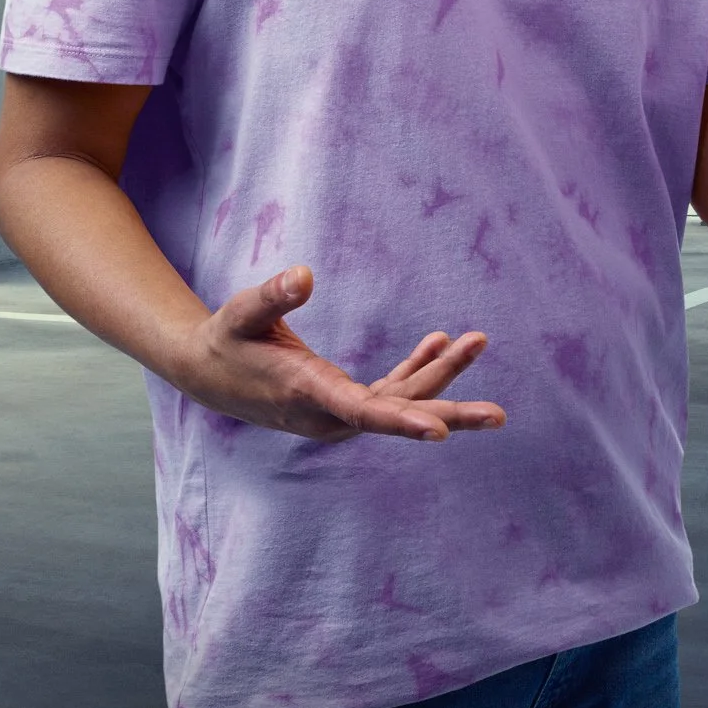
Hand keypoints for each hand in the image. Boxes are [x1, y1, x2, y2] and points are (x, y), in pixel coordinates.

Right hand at [164, 265, 505, 442]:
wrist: (209, 375)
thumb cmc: (227, 339)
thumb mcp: (242, 313)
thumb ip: (274, 295)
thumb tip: (305, 274)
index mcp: (307, 393)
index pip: (363, 412)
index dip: (403, 421)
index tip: (441, 432)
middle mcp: (329, 413)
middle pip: (397, 415)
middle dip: (449, 410)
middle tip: (498, 415)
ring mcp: (338, 413)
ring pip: (399, 401)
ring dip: (440, 374)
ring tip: (478, 340)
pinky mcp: (342, 403)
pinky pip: (388, 392)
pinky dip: (415, 369)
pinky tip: (439, 341)